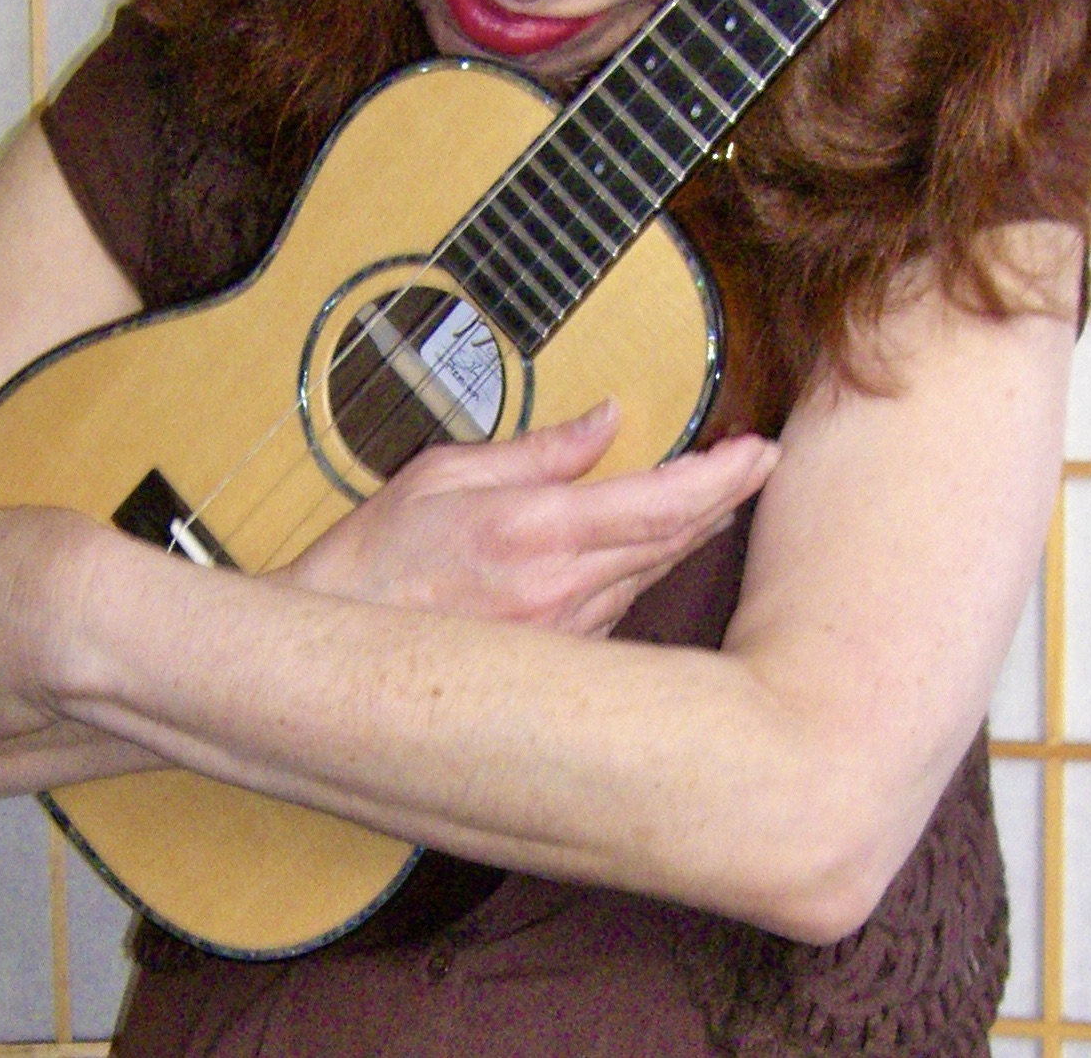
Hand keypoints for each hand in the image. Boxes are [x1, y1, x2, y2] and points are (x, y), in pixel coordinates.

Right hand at [288, 403, 776, 634]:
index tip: (760, 451)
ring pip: (651, 577)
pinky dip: (642, 573)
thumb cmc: (371, 561)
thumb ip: (535, 449)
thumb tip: (605, 422)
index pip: (657, 503)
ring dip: (688, 535)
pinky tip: (651, 551)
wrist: (330, 660)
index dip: (721, 478)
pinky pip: (619, 610)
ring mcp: (565, 637)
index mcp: (534, 531)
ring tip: (717, 495)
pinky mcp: (557, 667)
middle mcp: (561, 590)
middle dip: (723, 499)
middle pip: (672, 542)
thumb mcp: (442, 474)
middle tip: (760, 463)